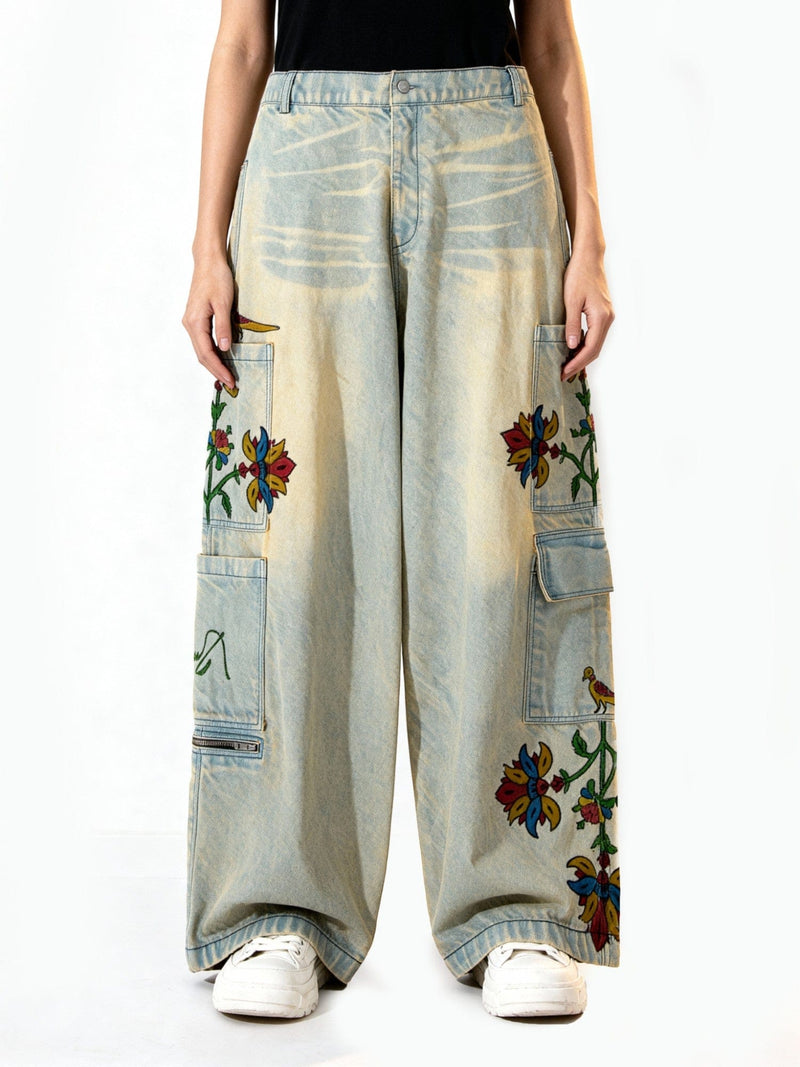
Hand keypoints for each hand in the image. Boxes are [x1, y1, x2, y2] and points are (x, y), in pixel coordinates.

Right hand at [182, 253, 237, 389]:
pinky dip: (211, 353)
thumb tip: (225, 349)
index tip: (230, 380)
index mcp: (195, 322)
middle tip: (231, 384)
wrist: (208, 261)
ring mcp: (191, 322)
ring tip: (226, 375)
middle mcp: (189, 324)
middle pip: (201, 355)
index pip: (207, 353)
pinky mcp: (196, 319)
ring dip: (213, 364)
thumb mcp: (223, 303)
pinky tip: (221, 358)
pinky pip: (202, 342)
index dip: (219, 368)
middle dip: (216, 371)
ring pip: (201, 350)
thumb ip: (223, 327)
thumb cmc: (217, 278)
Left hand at [560, 247, 614, 379]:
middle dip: (580, 363)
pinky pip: (595, 335)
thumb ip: (571, 324)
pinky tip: (573, 350)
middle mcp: (608, 319)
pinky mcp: (603, 313)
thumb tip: (571, 346)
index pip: (590, 348)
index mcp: (601, 317)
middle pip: (595, 349)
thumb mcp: (570, 300)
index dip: (577, 363)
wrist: (588, 257)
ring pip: (596, 343)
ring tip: (566, 365)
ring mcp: (607, 316)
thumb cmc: (578, 275)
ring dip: (582, 356)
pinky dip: (585, 345)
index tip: (564, 372)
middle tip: (563, 374)